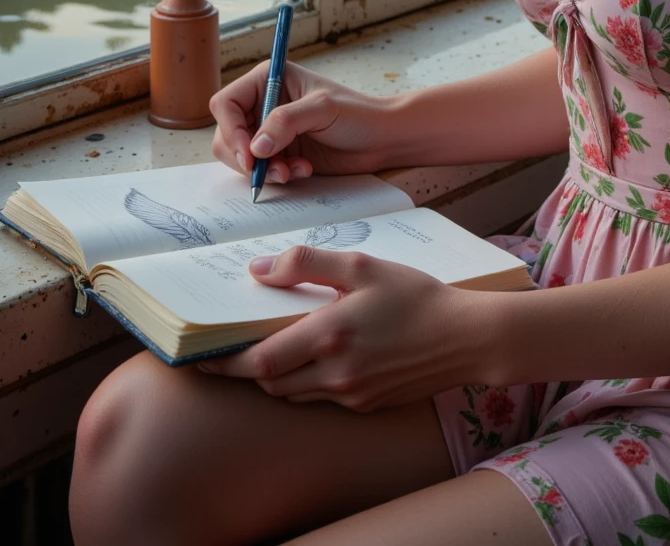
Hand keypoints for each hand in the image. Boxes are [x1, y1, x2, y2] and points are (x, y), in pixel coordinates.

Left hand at [197, 246, 493, 409]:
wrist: (466, 337)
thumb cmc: (416, 295)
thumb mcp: (362, 266)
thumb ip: (307, 265)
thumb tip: (259, 270)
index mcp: (330, 334)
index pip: (262, 362)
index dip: (227, 363)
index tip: (203, 357)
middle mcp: (337, 372)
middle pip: (272, 384)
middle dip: (247, 371)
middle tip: (229, 354)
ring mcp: (352, 394)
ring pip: (295, 395)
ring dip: (276, 378)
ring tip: (269, 351)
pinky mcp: (367, 405)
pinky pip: (322, 398)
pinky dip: (307, 382)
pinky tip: (314, 358)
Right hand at [209, 61, 399, 183]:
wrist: (381, 139)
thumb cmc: (357, 114)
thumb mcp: (322, 109)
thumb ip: (286, 122)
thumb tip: (255, 147)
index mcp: (269, 79)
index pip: (227, 104)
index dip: (230, 130)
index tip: (249, 155)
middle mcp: (264, 103)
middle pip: (227, 134)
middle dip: (245, 157)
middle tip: (270, 172)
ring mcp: (270, 130)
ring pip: (241, 156)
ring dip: (263, 170)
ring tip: (292, 171)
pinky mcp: (280, 153)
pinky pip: (261, 170)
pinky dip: (276, 176)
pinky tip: (302, 170)